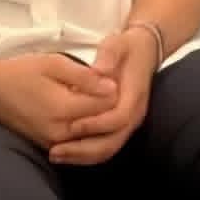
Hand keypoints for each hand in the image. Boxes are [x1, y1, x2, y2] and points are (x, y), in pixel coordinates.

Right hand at [0, 53, 119, 150]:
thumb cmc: (20, 72)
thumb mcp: (54, 64)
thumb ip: (85, 77)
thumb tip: (113, 87)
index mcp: (62, 110)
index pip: (106, 106)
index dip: (112, 90)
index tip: (107, 78)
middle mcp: (59, 133)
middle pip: (101, 123)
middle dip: (108, 106)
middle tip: (102, 87)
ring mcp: (52, 143)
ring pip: (91, 134)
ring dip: (97, 117)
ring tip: (91, 97)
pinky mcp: (47, 146)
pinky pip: (77, 140)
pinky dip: (84, 127)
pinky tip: (79, 110)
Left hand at [48, 26, 159, 165]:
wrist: (143, 52)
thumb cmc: (126, 49)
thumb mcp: (117, 44)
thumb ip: (108, 56)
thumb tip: (99, 71)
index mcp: (134, 96)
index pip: (119, 118)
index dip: (96, 124)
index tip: (72, 125)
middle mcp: (134, 114)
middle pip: (112, 142)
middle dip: (84, 149)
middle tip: (56, 151)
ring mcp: (128, 123)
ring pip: (108, 149)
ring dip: (82, 156)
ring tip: (56, 155)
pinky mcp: (120, 127)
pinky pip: (105, 147)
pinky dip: (86, 154)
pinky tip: (66, 153)